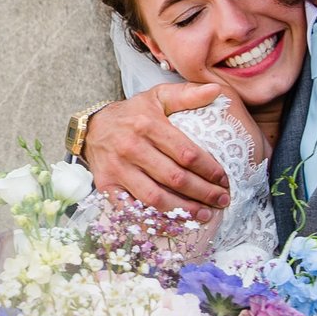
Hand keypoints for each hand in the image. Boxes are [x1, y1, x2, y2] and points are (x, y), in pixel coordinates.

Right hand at [82, 84, 232, 214]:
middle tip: (222, 200)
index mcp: (147, 125)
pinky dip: (153, 220)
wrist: (92, 128)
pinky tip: (173, 224)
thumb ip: (187, 94)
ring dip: (184, 210)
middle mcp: (131, 147)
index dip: (209, 169)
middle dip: (203, 192)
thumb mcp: (158, 97)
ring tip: (205, 214)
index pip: (186, 153)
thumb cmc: (133, 114)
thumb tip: (216, 90)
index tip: (224, 179)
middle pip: (175, 178)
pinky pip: (132, 209)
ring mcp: (118, 169)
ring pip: (156, 197)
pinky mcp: (107, 186)